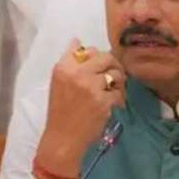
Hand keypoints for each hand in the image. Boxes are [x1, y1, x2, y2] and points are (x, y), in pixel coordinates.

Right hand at [35, 39, 125, 178]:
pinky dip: (119, 99)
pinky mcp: (104, 102)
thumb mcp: (58, 82)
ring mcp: (91, 88)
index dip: (97, 57)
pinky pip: (119, 93)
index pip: (88, 50)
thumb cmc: (60, 111)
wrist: (63, 138)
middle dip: (113, 65)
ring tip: (113, 90)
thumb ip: (69, 61)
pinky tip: (113, 105)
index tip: (99, 67)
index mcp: (63, 68)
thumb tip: (78, 40)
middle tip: (114, 76)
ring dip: (118, 82)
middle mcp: (77, 74)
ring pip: (116, 74)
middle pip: (106, 57)